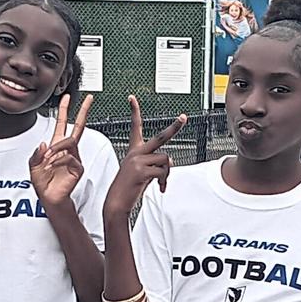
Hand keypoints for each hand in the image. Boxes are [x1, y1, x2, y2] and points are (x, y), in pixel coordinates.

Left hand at [29, 93, 95, 207]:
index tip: (66, 98)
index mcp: (56, 146)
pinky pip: (70, 157)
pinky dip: (59, 161)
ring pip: (69, 142)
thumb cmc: (43, 183)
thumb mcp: (33, 166)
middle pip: (78, 126)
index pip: (62, 124)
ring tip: (47, 158)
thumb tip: (44, 144)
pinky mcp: (78, 167)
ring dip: (56, 148)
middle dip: (83, 112)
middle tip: (89, 99)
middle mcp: (67, 150)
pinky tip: (52, 167)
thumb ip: (36, 154)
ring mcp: (74, 158)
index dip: (63, 110)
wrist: (49, 198)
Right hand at [104, 96, 183, 218]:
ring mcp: (138, 161)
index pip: (135, 127)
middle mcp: (136, 152)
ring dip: (167, 174)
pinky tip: (160, 188)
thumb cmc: (129, 187)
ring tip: (160, 183)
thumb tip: (169, 161)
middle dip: (174, 127)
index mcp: (134, 150)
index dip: (134, 111)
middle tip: (183, 117)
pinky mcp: (141, 171)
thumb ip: (155, 163)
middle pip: (160, 137)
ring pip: (165, 160)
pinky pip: (163, 172)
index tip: (132, 98)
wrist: (116, 202)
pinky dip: (164, 181)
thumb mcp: (142, 172)